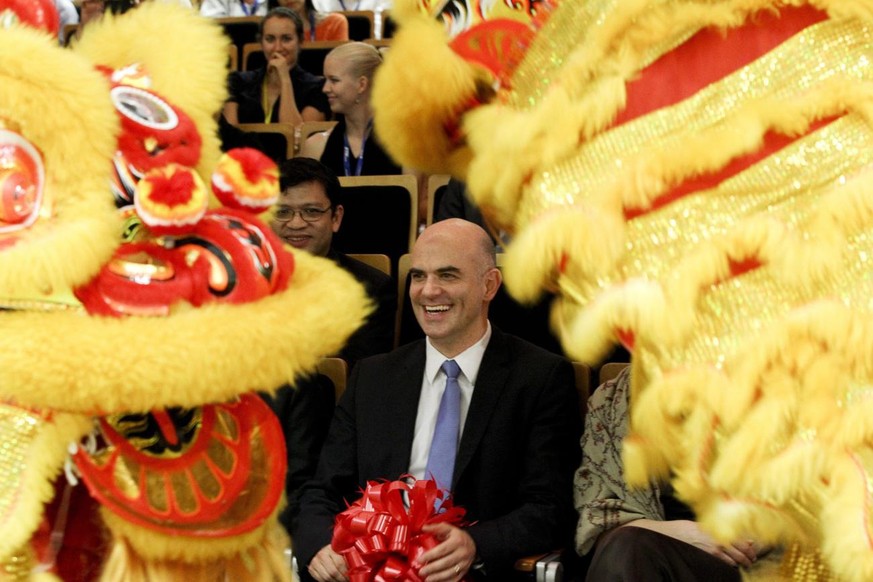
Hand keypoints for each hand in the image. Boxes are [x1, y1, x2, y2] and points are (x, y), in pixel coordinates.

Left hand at [267, 53, 291, 77]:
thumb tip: (270, 58)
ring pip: (271, 60)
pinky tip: (270, 71)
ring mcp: (281, 61)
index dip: (272, 57)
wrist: (284, 81)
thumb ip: (275, 62)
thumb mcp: (279, 67)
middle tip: (269, 65)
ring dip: (269, 65)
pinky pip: (270, 63)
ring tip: (270, 70)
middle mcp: (283, 59)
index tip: (271, 63)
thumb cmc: (281, 75)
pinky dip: (268, 67)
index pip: (276, 53)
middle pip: (274, 54)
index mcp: (284, 59)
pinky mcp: (278, 64)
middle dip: (271, 59)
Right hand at [307, 544, 347, 581]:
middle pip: (333, 571)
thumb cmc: (334, 552)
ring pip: (327, 577)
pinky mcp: (311, 569)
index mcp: (331, 549)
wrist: (321, 553)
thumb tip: (357, 567)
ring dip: (335, 581)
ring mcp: (315, 562)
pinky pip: (320, 579)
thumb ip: (347, 557)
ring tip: (340, 580)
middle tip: (346, 579)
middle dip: (341, 578)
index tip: (351, 576)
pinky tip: (333, 580)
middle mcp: (322, 554)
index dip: (346, 572)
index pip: (339, 563)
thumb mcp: (341, 551)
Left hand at [415, 523, 476, 580]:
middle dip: (432, 568)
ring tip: (427, 579)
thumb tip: (424, 528)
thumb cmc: (458, 537)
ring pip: (450, 572)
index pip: (442, 550)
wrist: (474, 544)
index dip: (430, 555)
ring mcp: (464, 563)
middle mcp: (462, 553)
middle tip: (421, 571)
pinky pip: (455, 578)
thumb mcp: (449, 529)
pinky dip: (446, 581)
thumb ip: (436, 528)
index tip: (420, 560)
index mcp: (457, 541)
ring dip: (438, 577)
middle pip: (446, 562)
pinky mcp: (464, 571)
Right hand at [627, 519, 758, 566]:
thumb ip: (715, 531)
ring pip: (733, 560)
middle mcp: (715, 539)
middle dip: (748, 557)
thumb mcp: (699, 526)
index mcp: (715, 529)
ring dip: (740, 563)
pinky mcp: (705, 558)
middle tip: (751, 560)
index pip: (738, 539)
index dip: (748, 547)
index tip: (752, 551)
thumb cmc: (682, 530)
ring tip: (744, 565)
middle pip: (739, 551)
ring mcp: (710, 549)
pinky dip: (729, 567)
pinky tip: (730, 567)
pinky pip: (722, 564)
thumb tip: (732, 535)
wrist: (665, 536)